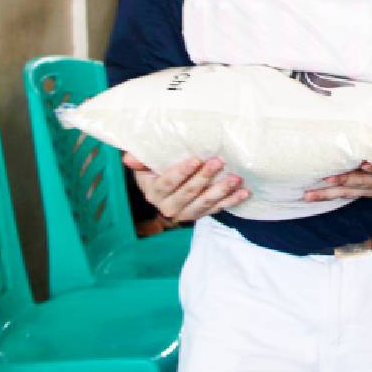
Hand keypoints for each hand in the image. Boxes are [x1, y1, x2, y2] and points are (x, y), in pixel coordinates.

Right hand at [123, 153, 247, 221]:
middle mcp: (168, 206)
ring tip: (235, 178)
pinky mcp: (200, 214)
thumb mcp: (145, 163)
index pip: (167, 182)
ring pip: (204, 203)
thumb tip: (128, 158)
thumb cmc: (155, 168)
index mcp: (153, 192)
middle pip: (188, 193)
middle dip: (204, 177)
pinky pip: (217, 209)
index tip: (195, 159)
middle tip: (218, 162)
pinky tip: (243, 193)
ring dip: (221, 190)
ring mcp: (185, 213)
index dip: (181, 172)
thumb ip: (140, 159)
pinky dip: (231, 201)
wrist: (164, 187)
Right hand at [303, 161, 371, 201]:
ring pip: (365, 181)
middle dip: (329, 192)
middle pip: (350, 190)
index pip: (344, 193)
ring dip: (348, 179)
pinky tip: (364, 163)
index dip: (325, 195)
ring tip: (331, 177)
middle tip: (309, 193)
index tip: (306, 196)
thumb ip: (368, 173)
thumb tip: (348, 163)